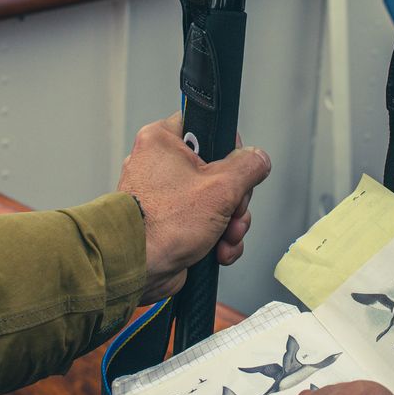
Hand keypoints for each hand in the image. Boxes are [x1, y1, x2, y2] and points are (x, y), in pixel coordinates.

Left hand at [117, 112, 270, 302]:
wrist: (135, 268)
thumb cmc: (161, 225)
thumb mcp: (220, 187)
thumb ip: (248, 166)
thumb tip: (258, 159)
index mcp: (162, 141)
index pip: (206, 126)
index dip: (228, 147)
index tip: (236, 167)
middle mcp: (160, 164)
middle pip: (218, 170)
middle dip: (234, 199)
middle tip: (232, 210)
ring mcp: (164, 196)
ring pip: (215, 200)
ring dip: (230, 222)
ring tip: (226, 237)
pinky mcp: (169, 222)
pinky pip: (204, 222)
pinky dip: (216, 238)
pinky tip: (218, 251)